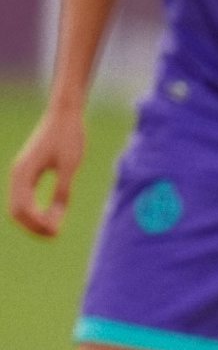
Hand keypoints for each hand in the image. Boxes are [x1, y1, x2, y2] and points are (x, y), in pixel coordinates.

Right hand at [9, 109, 85, 237]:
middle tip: (55, 236)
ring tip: (54, 230)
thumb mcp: (69, 167)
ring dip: (34, 220)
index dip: (37, 224)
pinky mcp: (28, 170)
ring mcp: (21, 172)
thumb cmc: (69, 137)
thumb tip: (56, 218)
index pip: (22, 208)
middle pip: (16, 210)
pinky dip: (35, 209)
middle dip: (33, 226)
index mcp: (23, 173)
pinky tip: (52, 215)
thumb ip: (62, 192)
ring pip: (19, 205)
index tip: (56, 233)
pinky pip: (25, 196)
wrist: (65, 114)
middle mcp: (17, 173)